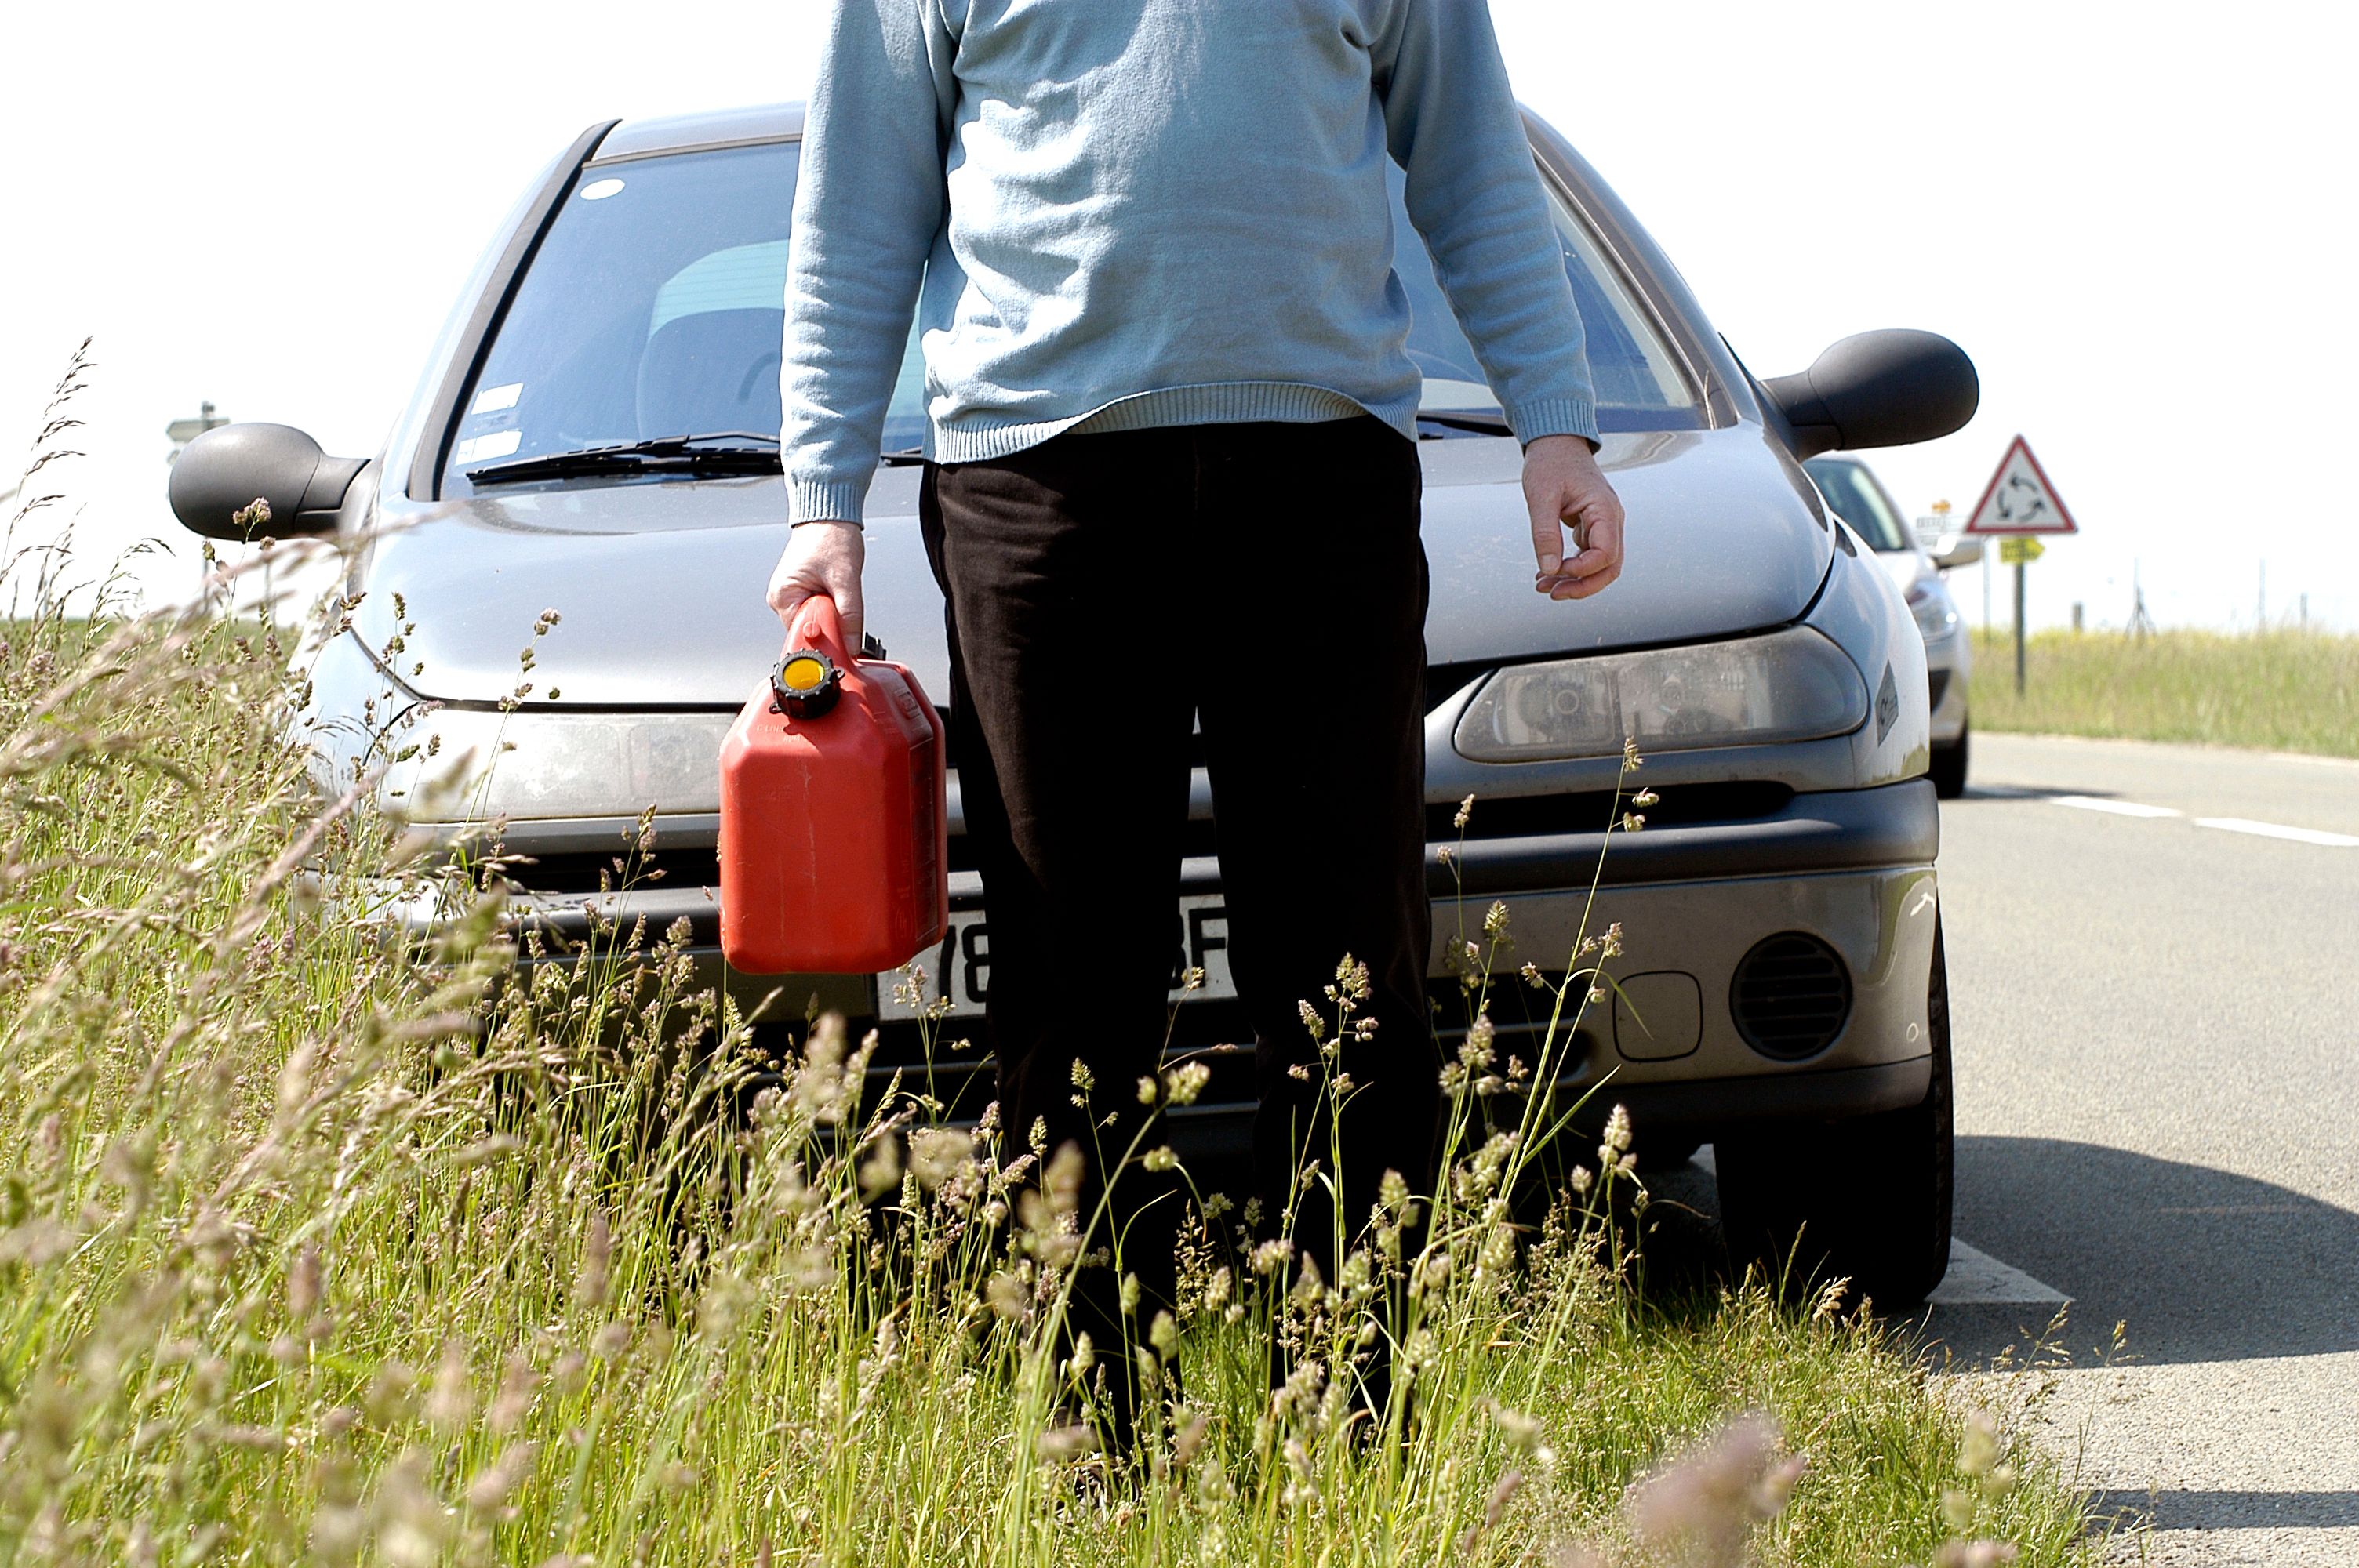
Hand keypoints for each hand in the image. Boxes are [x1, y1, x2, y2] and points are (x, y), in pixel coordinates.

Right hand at [767, 520, 866, 649]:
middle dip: (830, 622)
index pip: (803, 634)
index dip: (825, 636)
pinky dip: (830, 606)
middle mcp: (781, 598)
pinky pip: (817, 610)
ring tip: (837, 588)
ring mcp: (790, 595)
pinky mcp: (801, 592)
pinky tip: (834, 589)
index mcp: (783, 596)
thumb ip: (849, 616)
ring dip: (832, 613)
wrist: (830, 517)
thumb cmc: (831, 537)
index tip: (842, 635)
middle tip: (841, 600)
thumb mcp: (845, 579)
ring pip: (816, 621)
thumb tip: (851, 645)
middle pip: (809, 630)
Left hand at [1523, 435, 1624, 599]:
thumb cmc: (1551, 463)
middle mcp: (1610, 519)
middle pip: (1610, 567)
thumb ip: (1545, 533)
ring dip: (1575, 580)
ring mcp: (1603, 524)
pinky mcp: (1591, 527)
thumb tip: (1549, 569)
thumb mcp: (1541, 497)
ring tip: (1544, 586)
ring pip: (1600, 565)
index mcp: (1604, 509)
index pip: (1606, 554)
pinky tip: (1547, 572)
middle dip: (1582, 585)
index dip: (1582, 570)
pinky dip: (1569, 567)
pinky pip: (1587, 555)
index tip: (1555, 569)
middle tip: (1552, 593)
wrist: (1555, 443)